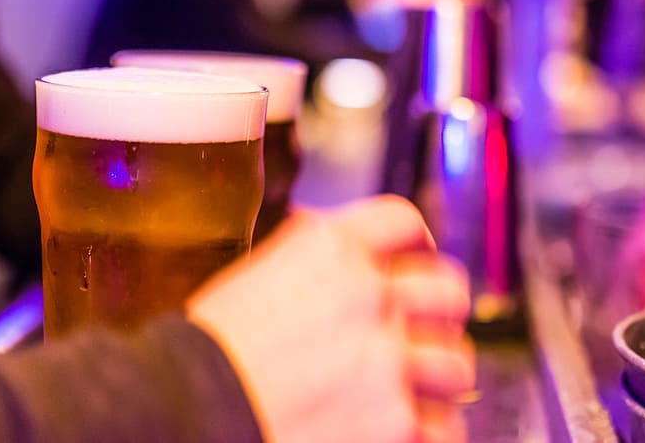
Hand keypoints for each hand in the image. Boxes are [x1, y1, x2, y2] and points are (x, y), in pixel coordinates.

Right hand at [187, 195, 473, 442]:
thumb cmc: (208, 348)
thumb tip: (323, 235)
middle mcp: (368, 297)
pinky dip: (430, 428)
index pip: (402, 221)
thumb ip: (303, 252)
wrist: (187, 406)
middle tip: (428, 327)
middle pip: (447, 290)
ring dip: (438, 375)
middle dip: (441, 311)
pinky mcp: (394, 423)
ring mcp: (386, 361)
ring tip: (417, 385)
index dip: (418, 240)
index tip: (418, 257)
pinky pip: (446, 426)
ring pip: (457, 363)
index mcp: (330, 250)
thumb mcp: (254, 273)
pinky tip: (406, 425)